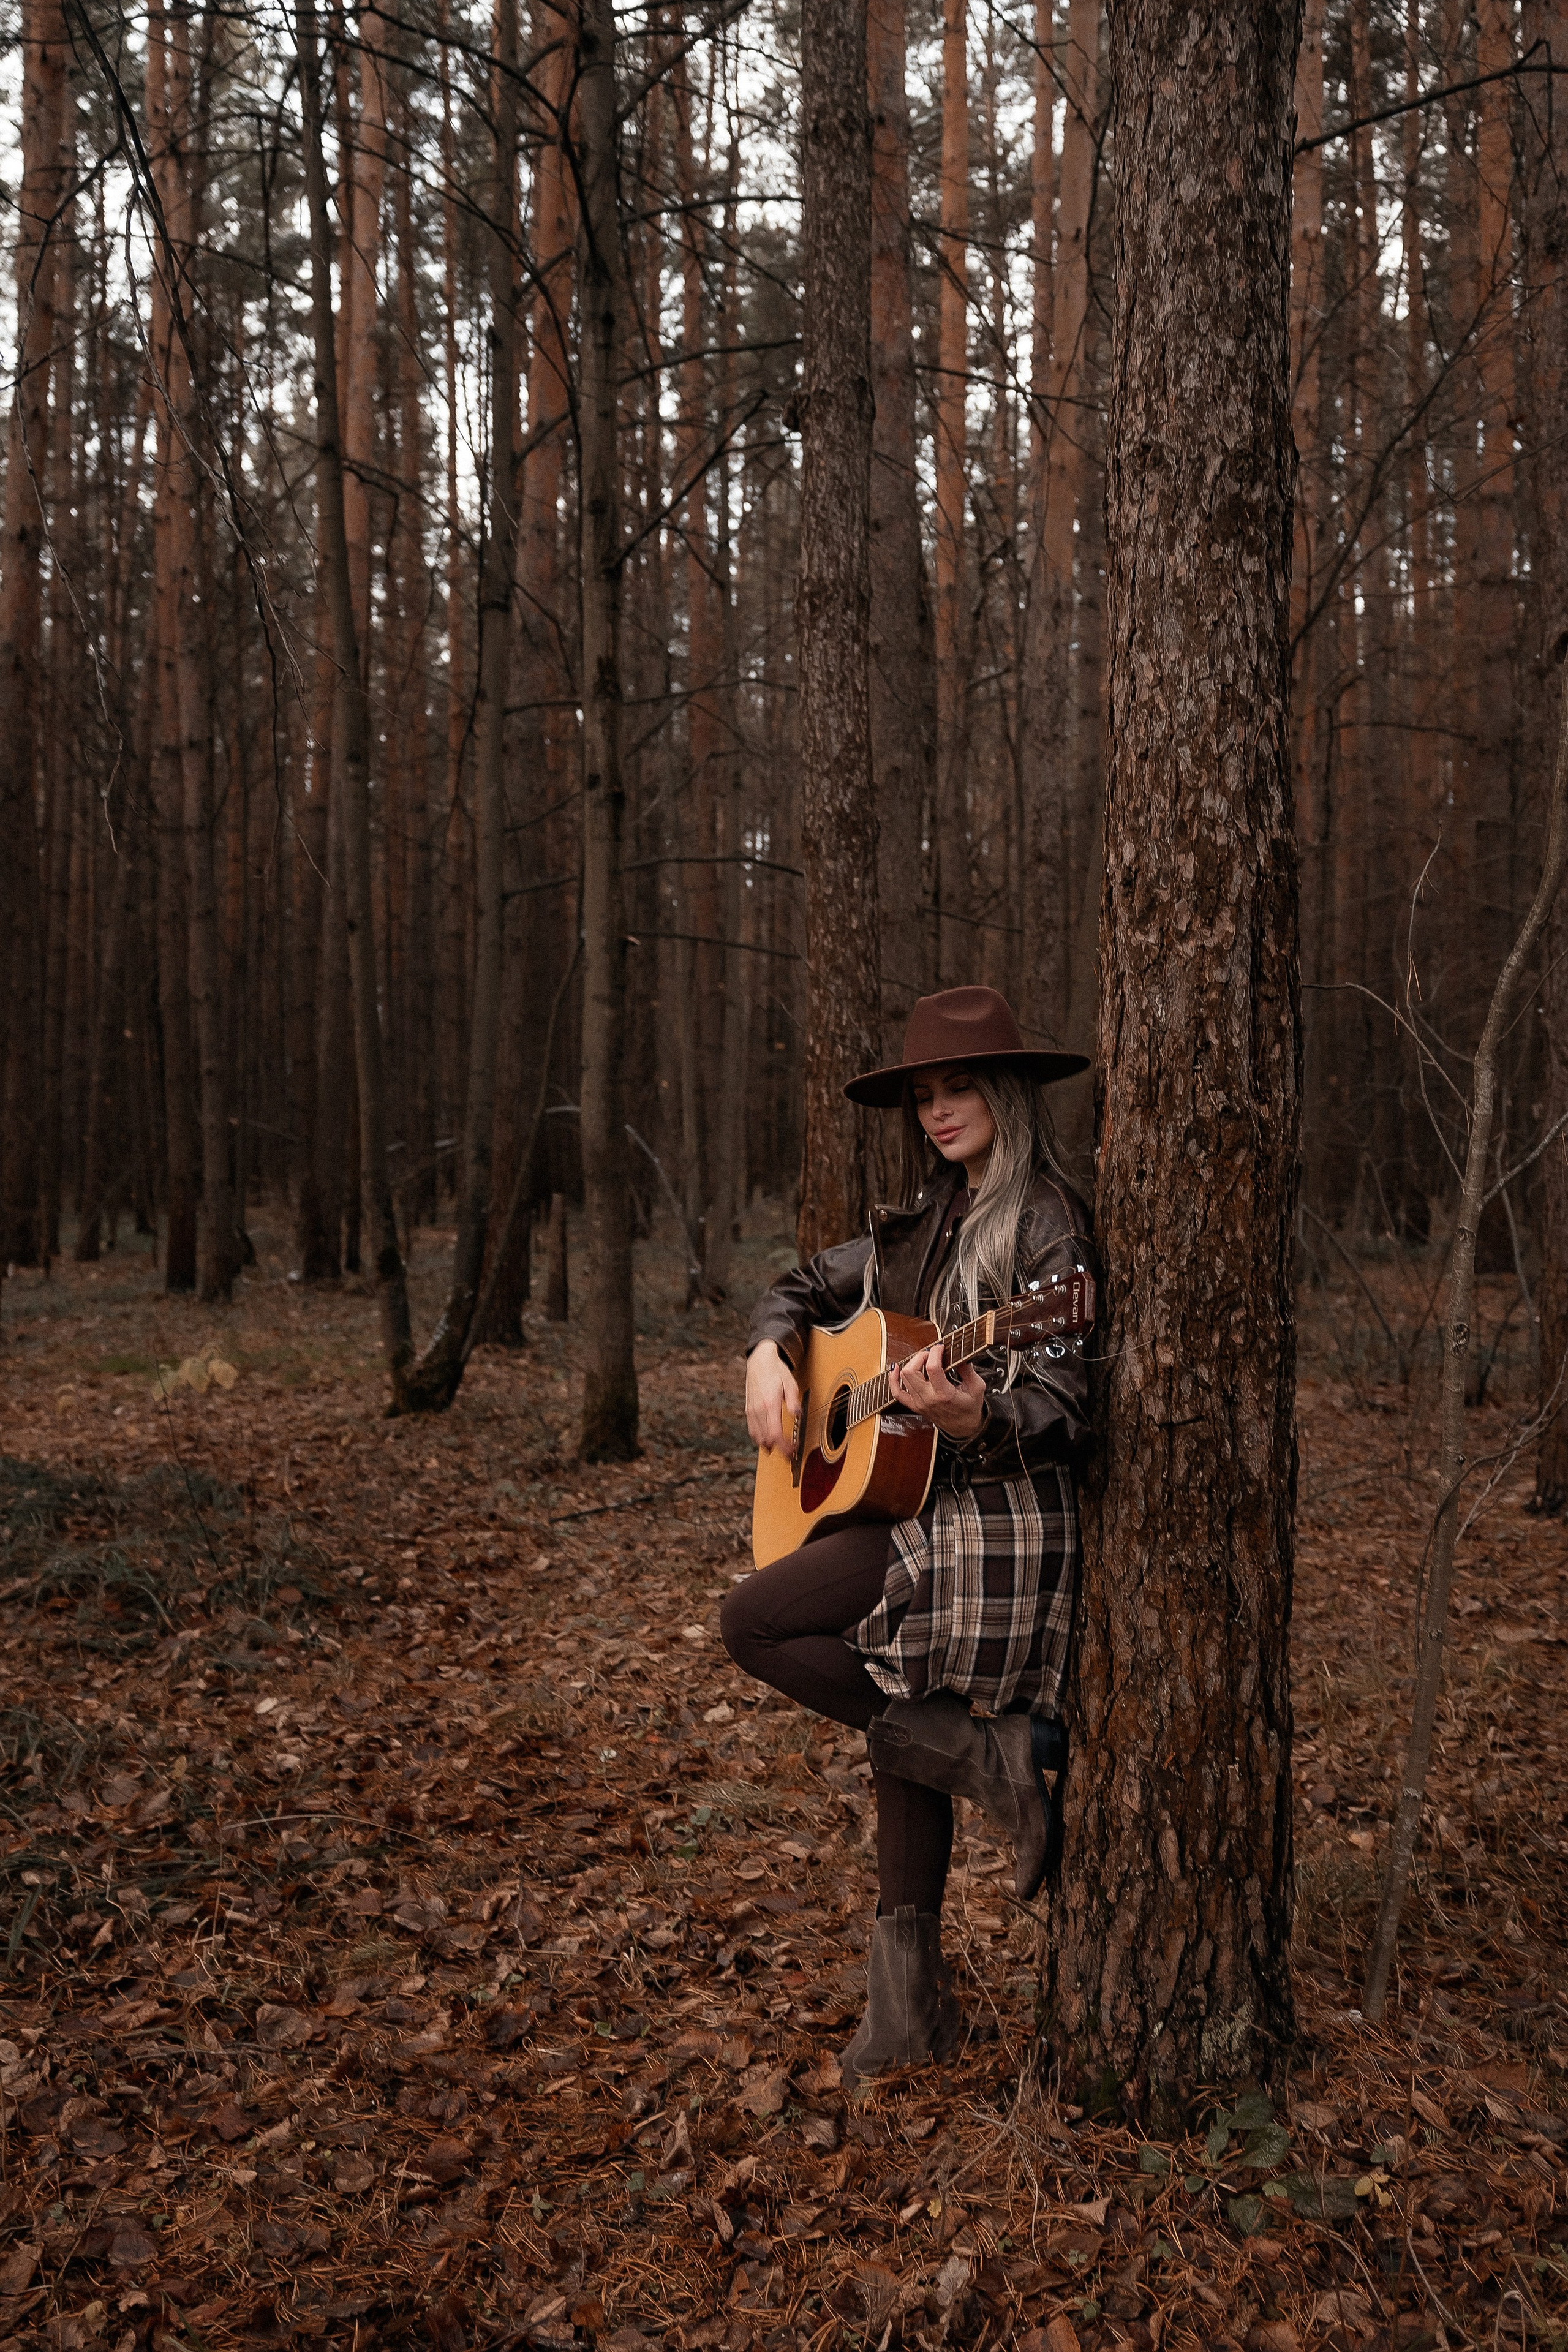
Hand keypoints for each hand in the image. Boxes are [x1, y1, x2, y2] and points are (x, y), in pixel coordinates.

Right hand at [746, 1340, 800, 1455]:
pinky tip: (767, 1441)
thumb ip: (793, 1401)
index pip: (775, 1433)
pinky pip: (752, 1430)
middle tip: (791, 1453)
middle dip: (779, 1449)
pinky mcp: (748, 1411)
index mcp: (770, 1404)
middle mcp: (758, 1410)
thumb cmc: (776, 1372)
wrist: (760, 1362)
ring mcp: (751, 1411)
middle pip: (766, 1439)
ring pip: (758, 1437)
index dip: (784, 1446)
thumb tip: (797, 1415)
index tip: (793, 1449)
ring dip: (769, 1446)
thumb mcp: (790, 1383)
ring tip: (780, 1450)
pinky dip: (760, 1439)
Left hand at [889, 1344, 985, 1440]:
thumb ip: (968, 1370)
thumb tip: (960, 1354)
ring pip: (904, 1377)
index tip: (941, 1347)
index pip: (932, 1368)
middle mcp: (928, 1399)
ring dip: (912, 1364)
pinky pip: (897, 1393)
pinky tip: (896, 1369)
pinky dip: (893, 1379)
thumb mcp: (976, 1388)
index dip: (934, 1353)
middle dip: (920, 1356)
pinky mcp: (914, 1406)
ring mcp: (919, 1403)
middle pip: (911, 1371)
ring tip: (923, 1360)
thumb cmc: (970, 1409)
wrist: (963, 1429)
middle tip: (931, 1353)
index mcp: (944, 1394)